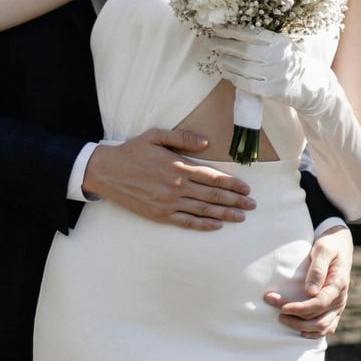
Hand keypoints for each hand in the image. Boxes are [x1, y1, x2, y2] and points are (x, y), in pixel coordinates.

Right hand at [83, 128, 256, 230]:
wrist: (108, 172)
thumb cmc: (133, 152)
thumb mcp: (156, 136)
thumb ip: (182, 138)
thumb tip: (206, 142)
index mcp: (178, 166)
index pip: (212, 176)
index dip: (232, 183)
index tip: (246, 188)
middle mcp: (177, 186)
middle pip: (212, 194)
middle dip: (235, 200)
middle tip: (252, 205)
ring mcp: (169, 203)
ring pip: (203, 209)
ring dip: (225, 214)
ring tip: (241, 216)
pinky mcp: (160, 215)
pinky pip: (186, 222)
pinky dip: (203, 224)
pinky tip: (216, 225)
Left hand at [211, 25, 331, 115]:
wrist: (311, 85)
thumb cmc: (292, 61)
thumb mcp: (283, 44)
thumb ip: (264, 39)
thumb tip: (234, 32)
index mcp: (279, 41)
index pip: (251, 33)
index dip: (232, 30)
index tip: (218, 28)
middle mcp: (277, 57)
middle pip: (244, 49)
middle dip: (224, 44)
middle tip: (212, 41)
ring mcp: (274, 75)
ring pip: (242, 67)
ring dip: (226, 61)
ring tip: (218, 57)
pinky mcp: (270, 91)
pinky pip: (246, 83)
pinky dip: (233, 77)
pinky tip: (226, 72)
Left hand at [264, 225, 352, 337]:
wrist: (340, 245)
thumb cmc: (329, 245)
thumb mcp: (323, 249)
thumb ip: (317, 269)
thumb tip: (310, 291)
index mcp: (338, 284)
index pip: (319, 303)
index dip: (300, 308)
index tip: (282, 307)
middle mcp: (340, 298)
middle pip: (318, 318)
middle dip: (296, 319)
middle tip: (277, 313)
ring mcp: (338, 305)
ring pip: (322, 327)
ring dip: (302, 327)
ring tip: (283, 320)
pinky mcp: (334, 308)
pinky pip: (327, 327)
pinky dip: (314, 332)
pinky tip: (300, 330)